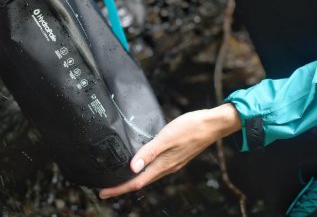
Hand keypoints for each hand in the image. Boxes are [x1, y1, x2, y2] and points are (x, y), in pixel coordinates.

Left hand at [99, 103, 241, 198]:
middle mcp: (166, 167)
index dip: (119, 188)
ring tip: (118, 178)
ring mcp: (171, 163)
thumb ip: (149, 152)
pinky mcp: (174, 157)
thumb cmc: (191, 128)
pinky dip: (142, 170)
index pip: (136, 182)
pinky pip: (154, 168)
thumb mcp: (166, 138)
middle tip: (105, 189)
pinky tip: (139, 164)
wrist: (212, 125)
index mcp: (163, 165)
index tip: (103, 192)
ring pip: (147, 176)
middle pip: (139, 182)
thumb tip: (132, 168)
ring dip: (132, 179)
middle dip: (122, 186)